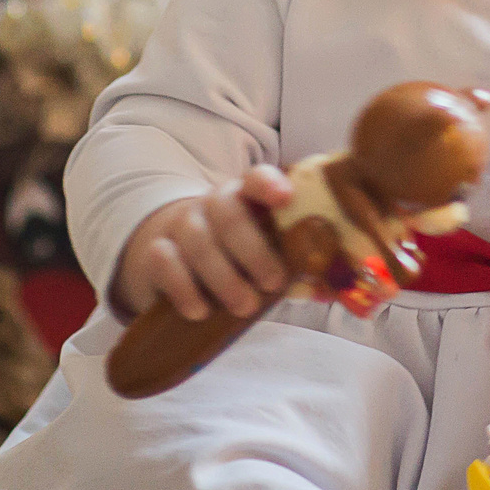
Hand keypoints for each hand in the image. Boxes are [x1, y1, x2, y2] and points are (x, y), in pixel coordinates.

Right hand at [114, 167, 297, 321]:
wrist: (178, 256)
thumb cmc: (238, 255)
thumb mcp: (266, 253)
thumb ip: (296, 266)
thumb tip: (333, 289)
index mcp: (246, 198)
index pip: (255, 178)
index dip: (269, 184)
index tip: (285, 199)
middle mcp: (212, 205)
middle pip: (228, 214)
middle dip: (253, 250)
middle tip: (273, 284)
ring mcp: (181, 225)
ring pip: (198, 240)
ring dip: (224, 277)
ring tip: (244, 307)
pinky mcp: (156, 251)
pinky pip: (164, 262)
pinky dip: (184, 288)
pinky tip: (200, 311)